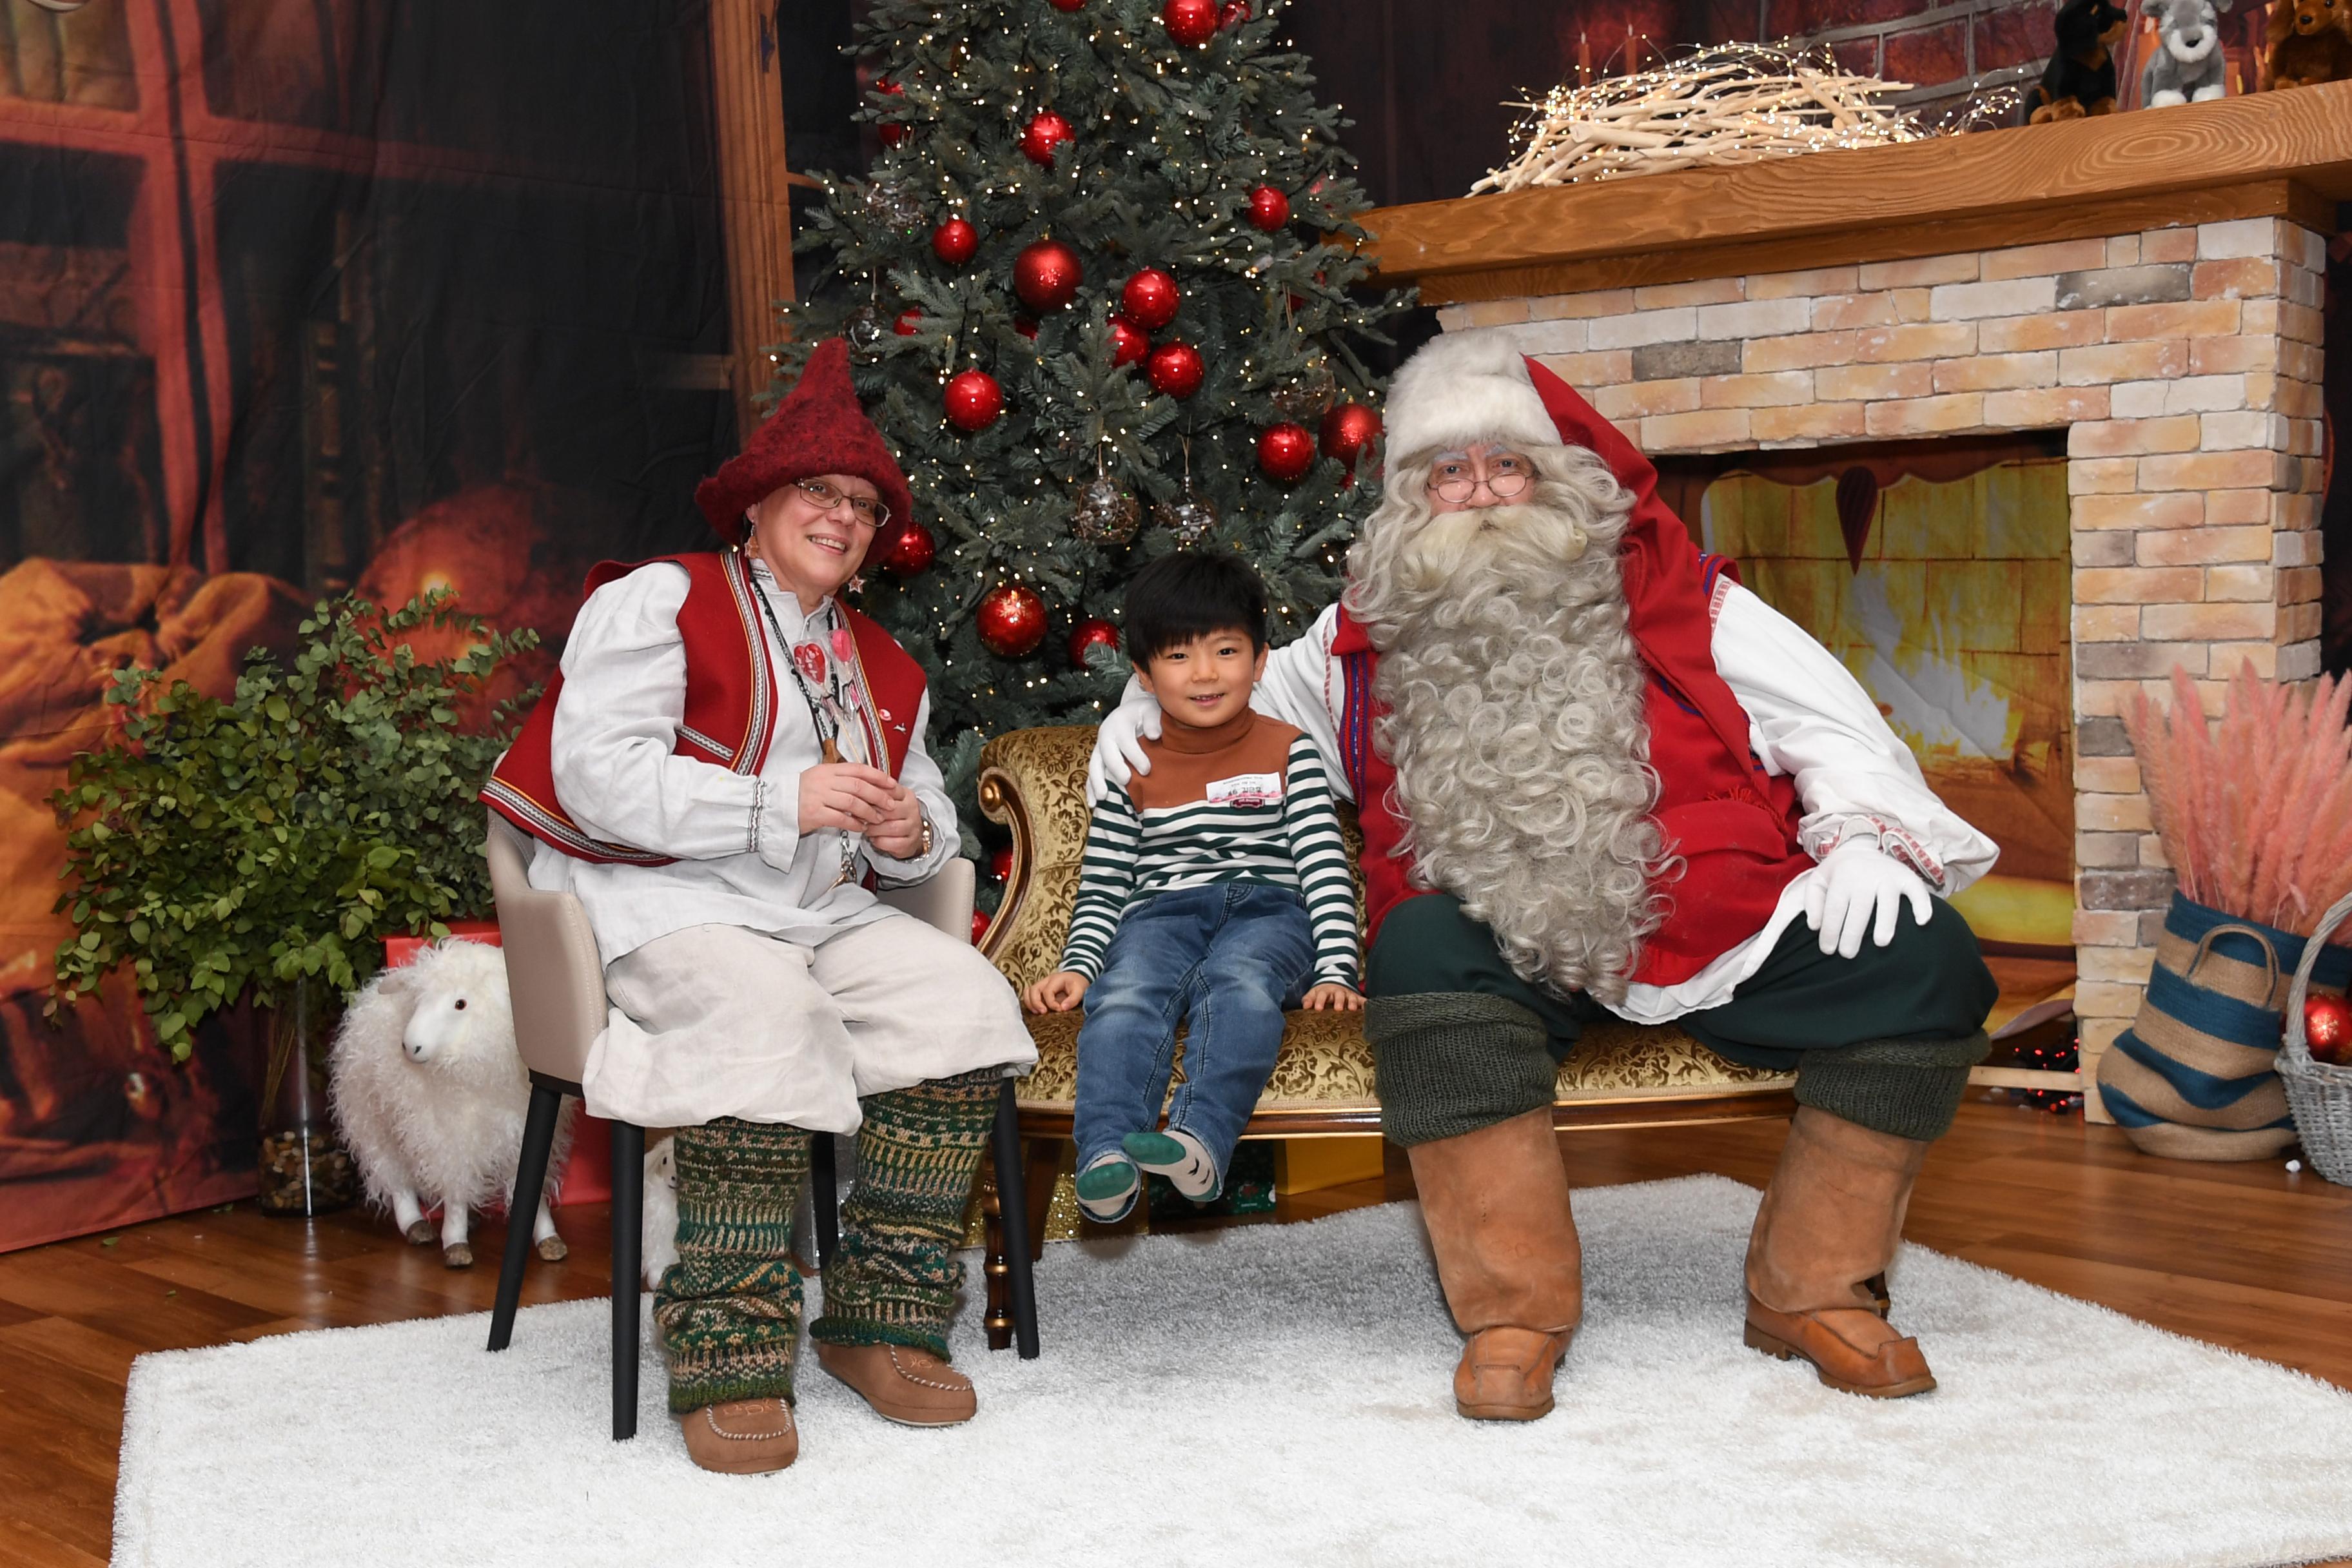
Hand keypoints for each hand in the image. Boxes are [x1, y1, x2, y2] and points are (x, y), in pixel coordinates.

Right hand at [799, 761, 897, 835]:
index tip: (892, 784)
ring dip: (868, 812)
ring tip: (877, 819)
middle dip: (878, 796)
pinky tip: (861, 828)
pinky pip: (841, 819)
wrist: (776, 806)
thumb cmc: (801, 793)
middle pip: (859, 786)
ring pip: (852, 802)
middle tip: (890, 805)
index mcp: (827, 769)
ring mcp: (818, 797)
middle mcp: (824, 781)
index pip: (859, 769)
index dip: (878, 776)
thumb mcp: (820, 778)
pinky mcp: (814, 814)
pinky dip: (854, 824)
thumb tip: (868, 783)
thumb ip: (841, 778)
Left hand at [865, 785, 926, 858]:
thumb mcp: (888, 799)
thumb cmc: (895, 815)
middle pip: (889, 810)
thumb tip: (858, 792)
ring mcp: (913, 826)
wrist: (910, 834)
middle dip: (871, 815)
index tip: (860, 801)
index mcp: (906, 795)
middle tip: (860, 817)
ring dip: (874, 829)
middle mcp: (912, 809)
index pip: (888, 792)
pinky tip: (874, 838)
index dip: (871, 797)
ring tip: (867, 828)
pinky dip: (879, 841)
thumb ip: (875, 793)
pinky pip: (892, 842)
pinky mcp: (910, 842)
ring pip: (891, 827)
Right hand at [1024, 971, 1088, 1012]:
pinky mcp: (1039, 990)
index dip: (1051, 1003)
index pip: (1048, 991)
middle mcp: (1045, 981)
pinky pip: (1028, 995)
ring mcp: (1041, 985)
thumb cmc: (1078, 984)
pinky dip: (1029, 1003)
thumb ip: (1073, 1000)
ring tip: (1037, 1013)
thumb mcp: (1080, 990)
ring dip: (1030, 1003)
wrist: (1077, 978)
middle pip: (1033, 989)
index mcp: (1056, 979)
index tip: (1059, 1010)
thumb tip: (1062, 1008)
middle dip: (1036, 1003)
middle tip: (1043, 1013)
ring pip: (1028, 992)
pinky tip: (1036, 1011)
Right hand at [1084, 690, 1163, 805]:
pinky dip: (1091, 788)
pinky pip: (1092, 774)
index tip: (1146, 770)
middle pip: (1106, 753)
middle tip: (1125, 780)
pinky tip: (1094, 804)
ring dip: (1097, 782)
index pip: (1126, 741)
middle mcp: (1106, 735)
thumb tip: (1154, 735)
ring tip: (1101, 798)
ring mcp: (1100, 748)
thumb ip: (1153, 721)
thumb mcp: (1152, 710)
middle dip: (1115, 767)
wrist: (1133, 711)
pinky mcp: (1098, 759)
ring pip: (1094, 765)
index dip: (1135, 755)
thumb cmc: (1146, 713)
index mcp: (1119, 722)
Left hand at [1302, 982, 1362, 1010]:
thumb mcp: (1314, 994)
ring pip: (1351, 998)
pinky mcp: (1357, 998)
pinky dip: (1365, 1004)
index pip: (1322, 995)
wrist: (1335, 984)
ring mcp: (1348, 995)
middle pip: (1338, 995)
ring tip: (1352, 1009)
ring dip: (1352, 1003)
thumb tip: (1305, 1006)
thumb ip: (1308, 1000)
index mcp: (1326, 991)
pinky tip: (1367, 1008)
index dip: (1320, 1001)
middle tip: (1338, 1009)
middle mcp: (1338, 992)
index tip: (1318, 1008)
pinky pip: (1362, 1000)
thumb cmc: (1322, 994)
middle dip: (1338, 1001)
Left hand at [1803, 837, 1931, 959]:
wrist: (1862, 847)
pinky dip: (1922, 905)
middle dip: (1852, 935)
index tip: (1828, 950)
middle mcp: (1866, 875)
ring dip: (1885, 923)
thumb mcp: (1819, 880)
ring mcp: (1888, 876)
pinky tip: (1922, 921)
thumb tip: (1815, 927)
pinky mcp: (1907, 877)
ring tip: (1880, 943)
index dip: (1830, 932)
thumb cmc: (1839, 873)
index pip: (1835, 909)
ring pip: (1888, 902)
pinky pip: (1917, 891)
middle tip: (1848, 955)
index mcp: (1842, 876)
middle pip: (1859, 909)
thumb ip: (1812, 902)